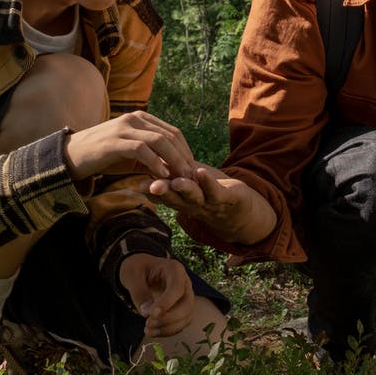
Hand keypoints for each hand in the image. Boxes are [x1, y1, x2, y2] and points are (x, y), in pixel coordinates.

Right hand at [63, 111, 196, 181]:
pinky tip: (161, 175)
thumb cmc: (104, 158)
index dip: (186, 151)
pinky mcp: (114, 141)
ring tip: (181, 178)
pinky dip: (155, 162)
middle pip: (170, 136)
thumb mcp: (133, 157)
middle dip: (184, 157)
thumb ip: (153, 159)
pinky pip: (141, 150)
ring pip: (159, 140)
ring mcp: (124, 128)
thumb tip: (176, 172)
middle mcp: (135, 119)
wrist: (71, 156)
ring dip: (174, 160)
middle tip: (192, 177)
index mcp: (141, 119)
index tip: (193, 170)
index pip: (173, 132)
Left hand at [118, 253, 194, 337]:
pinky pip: (181, 323)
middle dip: (169, 318)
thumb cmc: (137, 268)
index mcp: (174, 269)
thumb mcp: (132, 275)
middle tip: (148, 323)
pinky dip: (168, 331)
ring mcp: (185, 297)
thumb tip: (147, 312)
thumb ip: (139, 292)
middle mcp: (184, 283)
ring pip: (186, 317)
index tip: (152, 314)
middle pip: (187, 304)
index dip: (167, 303)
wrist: (140, 270)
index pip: (177, 288)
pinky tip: (153, 332)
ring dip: (169, 328)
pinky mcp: (181, 309)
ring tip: (148, 330)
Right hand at [148, 164, 275, 244]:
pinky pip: (216, 191)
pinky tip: (200, 172)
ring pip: (193, 196)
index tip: (135, 185)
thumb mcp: (186, 184)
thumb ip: (168, 177)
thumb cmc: (208, 193)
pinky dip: (208, 183)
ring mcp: (208, 202)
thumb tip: (144, 162)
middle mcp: (190, 203)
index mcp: (179, 200)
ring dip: (184, 189)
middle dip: (162, 192)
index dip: (149, 191)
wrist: (240, 211)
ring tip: (175, 181)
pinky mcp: (226, 197)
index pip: (161, 195)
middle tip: (149, 186)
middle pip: (174, 198)